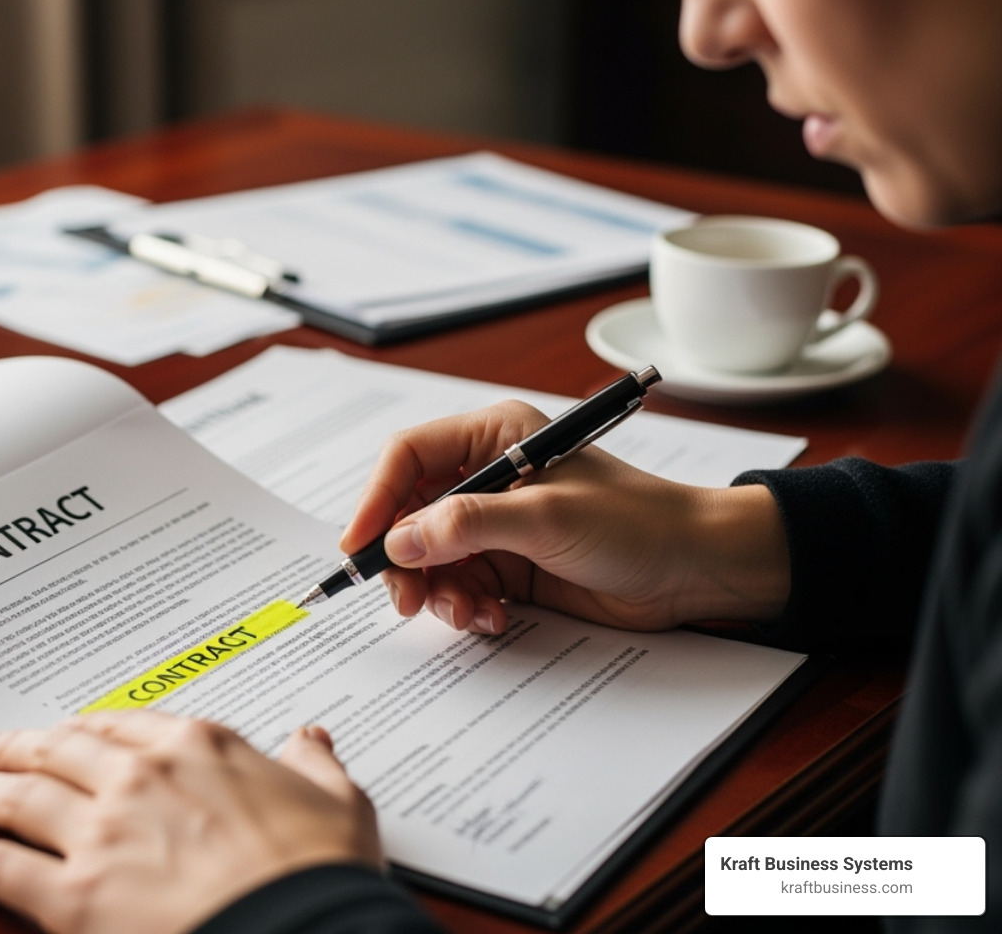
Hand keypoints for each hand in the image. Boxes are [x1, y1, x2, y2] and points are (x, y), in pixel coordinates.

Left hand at [0, 711, 381, 933]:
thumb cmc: (321, 878)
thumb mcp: (339, 806)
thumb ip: (315, 767)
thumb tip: (313, 741)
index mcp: (199, 747)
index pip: (127, 724)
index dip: (89, 726)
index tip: (72, 729)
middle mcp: (140, 778)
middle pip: (60, 750)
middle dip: (19, 746)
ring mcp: (101, 832)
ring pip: (20, 798)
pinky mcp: (73, 896)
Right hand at [340, 400, 790, 634]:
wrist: (693, 571)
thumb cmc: (636, 523)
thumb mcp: (547, 517)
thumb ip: (468, 524)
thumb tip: (400, 540)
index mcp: (493, 436)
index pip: (409, 458)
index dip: (376, 500)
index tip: (360, 547)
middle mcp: (487, 475)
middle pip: (409, 513)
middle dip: (405, 559)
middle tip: (408, 599)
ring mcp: (496, 523)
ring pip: (430, 558)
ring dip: (439, 590)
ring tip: (469, 612)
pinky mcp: (508, 564)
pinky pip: (459, 586)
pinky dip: (465, 606)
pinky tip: (494, 617)